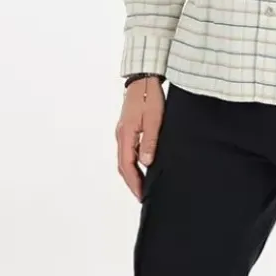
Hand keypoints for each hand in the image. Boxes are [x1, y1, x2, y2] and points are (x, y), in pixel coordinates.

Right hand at [115, 76, 165, 200]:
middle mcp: (121, 135)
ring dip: (132, 174)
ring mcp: (122, 132)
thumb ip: (150, 142)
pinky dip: (132, 163)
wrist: (144, 80)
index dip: (134, 182)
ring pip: (124, 159)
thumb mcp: (155, 119)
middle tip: (142, 195)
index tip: (142, 195)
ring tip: (143, 185)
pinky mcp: (127, 129)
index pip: (127, 165)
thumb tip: (146, 162)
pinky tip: (142, 166)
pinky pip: (127, 151)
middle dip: (132, 182)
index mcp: (126, 135)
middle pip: (123, 165)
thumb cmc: (150, 97)